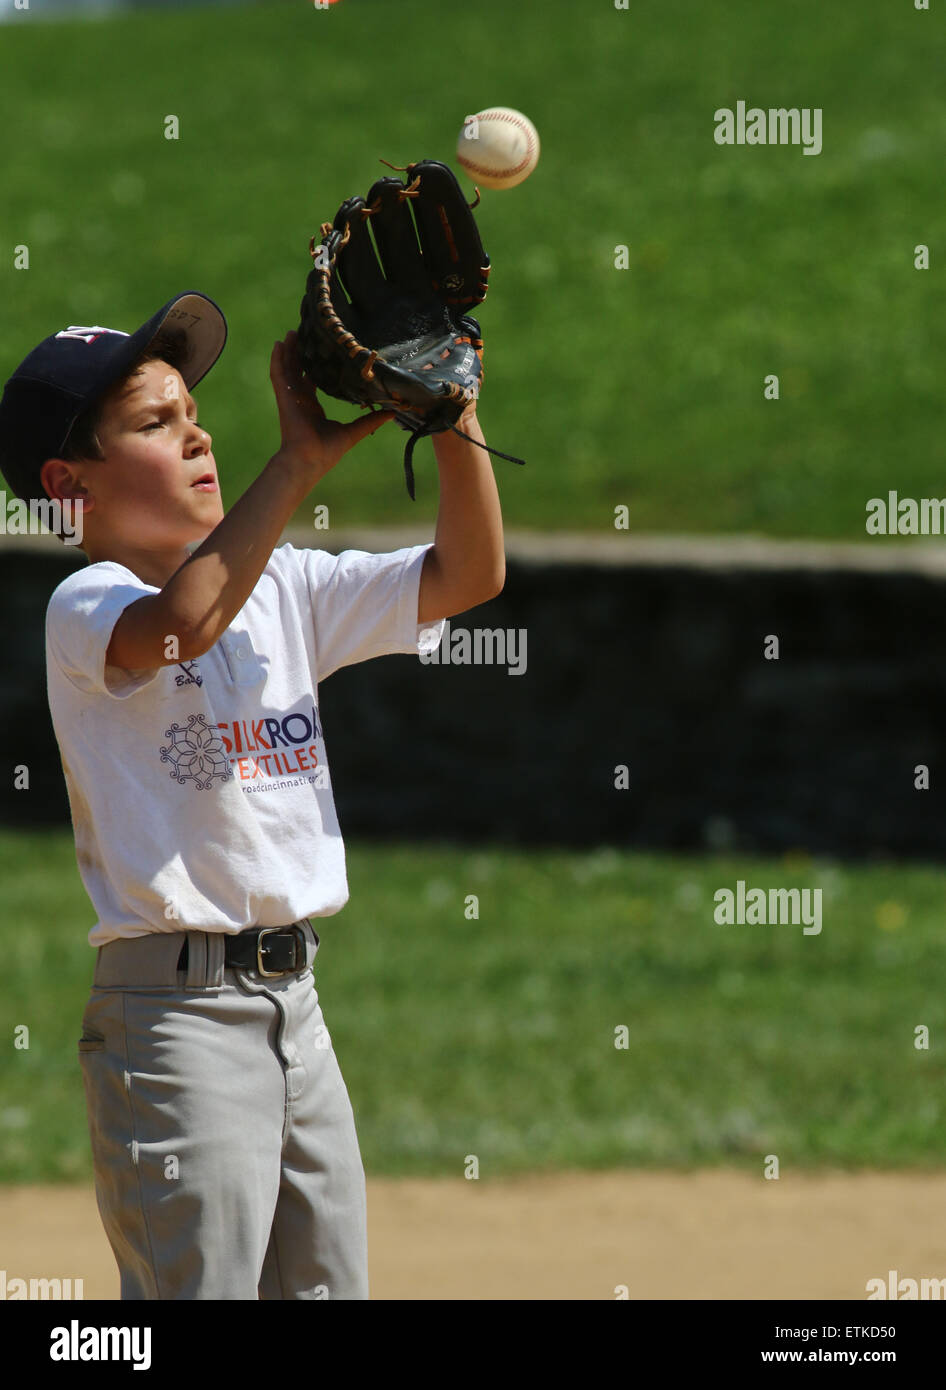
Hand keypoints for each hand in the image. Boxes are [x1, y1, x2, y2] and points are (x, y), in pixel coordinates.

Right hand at [270, 330, 395, 481]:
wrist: (310, 460)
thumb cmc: (328, 451)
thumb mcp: (354, 431)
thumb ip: (370, 420)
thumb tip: (392, 413)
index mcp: (313, 407)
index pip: (312, 381)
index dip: (315, 366)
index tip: (322, 351)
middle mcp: (301, 400)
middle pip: (298, 370)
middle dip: (300, 353)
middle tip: (305, 334)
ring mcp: (291, 398)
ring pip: (287, 368)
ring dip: (288, 351)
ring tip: (291, 332)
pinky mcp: (284, 398)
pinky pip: (278, 375)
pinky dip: (277, 360)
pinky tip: (277, 345)